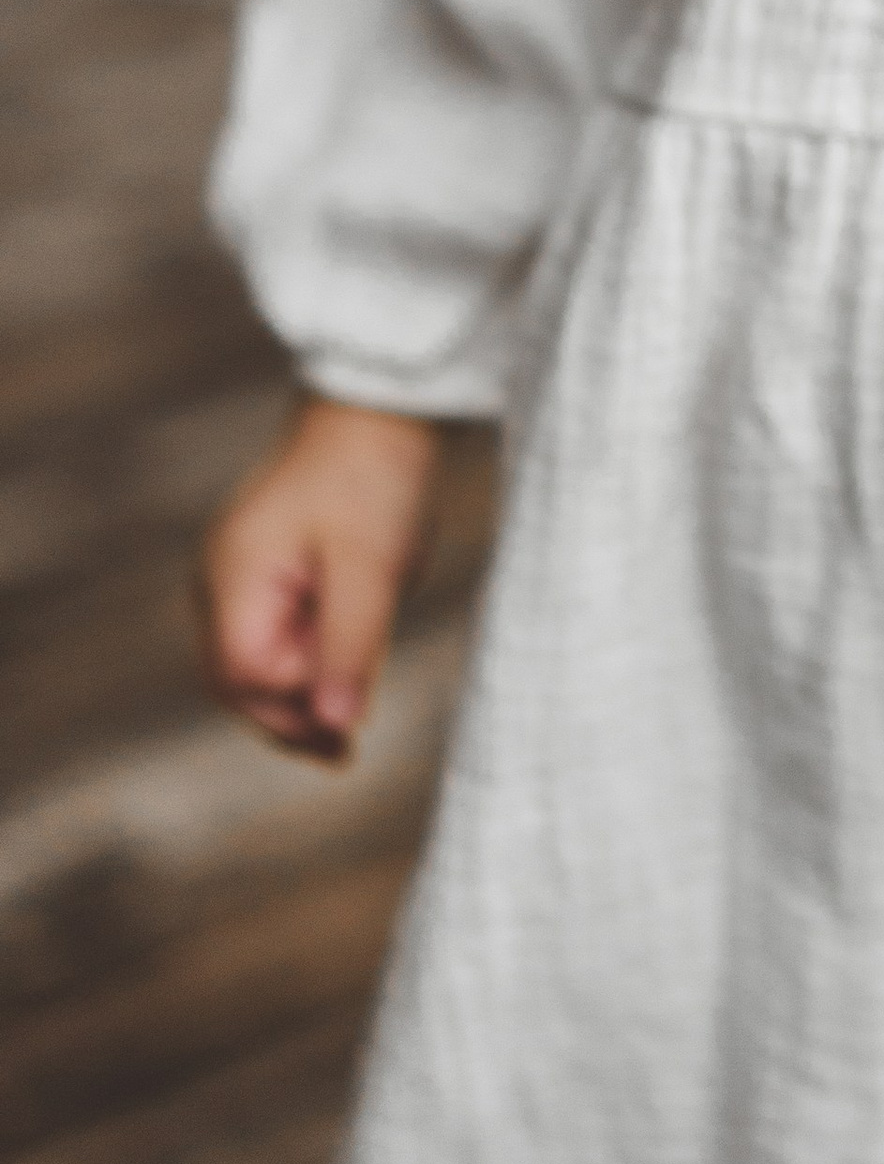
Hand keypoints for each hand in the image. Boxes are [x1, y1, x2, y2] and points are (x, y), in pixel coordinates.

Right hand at [196, 394, 443, 762]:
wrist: (380, 406)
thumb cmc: (375, 476)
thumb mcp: (372, 568)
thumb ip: (350, 647)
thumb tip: (334, 727)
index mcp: (234, 577)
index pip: (244, 675)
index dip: (290, 711)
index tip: (345, 737)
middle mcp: (222, 580)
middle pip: (238, 678)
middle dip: (287, 720)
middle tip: (344, 757)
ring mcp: (240, 573)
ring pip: (254, 661)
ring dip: (295, 698)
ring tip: (342, 739)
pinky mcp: (268, 567)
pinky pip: (273, 632)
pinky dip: (303, 665)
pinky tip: (340, 683)